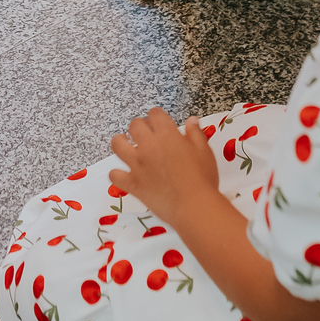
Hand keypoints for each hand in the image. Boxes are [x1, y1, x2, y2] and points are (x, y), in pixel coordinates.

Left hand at [109, 107, 219, 224]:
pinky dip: (117, 174)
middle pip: (134, 125)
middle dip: (139, 126)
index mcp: (167, 135)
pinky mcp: (133, 183)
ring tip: (126, 145)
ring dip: (121, 142)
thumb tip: (192, 121)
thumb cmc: (202, 179)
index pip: (155, 114)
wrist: (194, 206)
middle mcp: (149, 146)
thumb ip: (195, 134)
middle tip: (145, 133)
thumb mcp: (204, 152)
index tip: (159, 121)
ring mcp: (138, 164)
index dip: (156, 116)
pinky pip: (115, 175)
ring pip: (118, 145)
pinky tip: (124, 175)